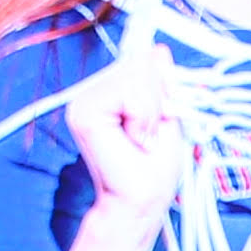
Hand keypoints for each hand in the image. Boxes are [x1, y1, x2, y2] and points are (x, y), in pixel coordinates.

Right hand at [65, 39, 194, 213]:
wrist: (141, 201)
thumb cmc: (155, 168)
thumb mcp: (169, 115)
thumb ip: (163, 82)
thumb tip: (158, 49)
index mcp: (110, 90)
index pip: (144, 59)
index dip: (162, 86)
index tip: (161, 117)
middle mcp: (92, 90)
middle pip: (140, 62)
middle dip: (158, 99)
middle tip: (150, 134)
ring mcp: (83, 99)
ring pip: (136, 74)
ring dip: (151, 111)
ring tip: (142, 139)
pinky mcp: (82, 110)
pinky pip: (128, 92)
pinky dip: (142, 117)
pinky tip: (133, 140)